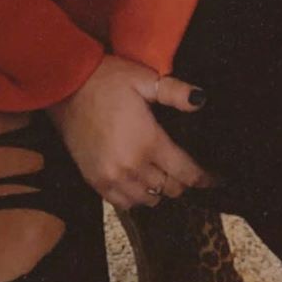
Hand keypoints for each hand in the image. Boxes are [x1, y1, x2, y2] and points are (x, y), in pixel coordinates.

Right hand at [44, 54, 218, 209]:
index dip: (204, 178)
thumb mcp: (144, 78)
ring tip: (163, 174)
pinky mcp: (95, 181)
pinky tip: (139, 182)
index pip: (185, 172)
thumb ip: (175, 92)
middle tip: (186, 169)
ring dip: (160, 190)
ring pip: (149, 200)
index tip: (215, 179)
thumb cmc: (107, 79)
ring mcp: (111, 177)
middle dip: (182, 181)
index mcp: (148, 141)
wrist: (66, 87)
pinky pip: (123, 203)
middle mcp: (131, 166)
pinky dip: (136, 198)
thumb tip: (202, 100)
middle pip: (169, 189)